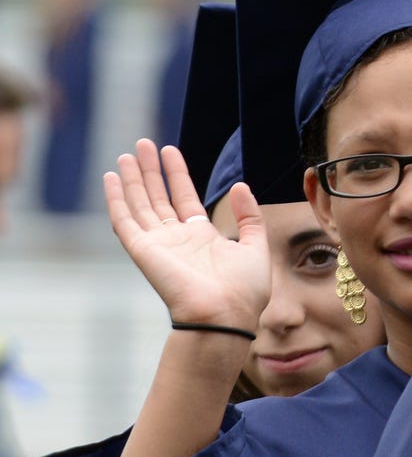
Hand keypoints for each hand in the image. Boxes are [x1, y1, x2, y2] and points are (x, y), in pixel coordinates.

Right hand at [104, 139, 269, 331]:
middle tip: (143, 143)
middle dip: (151, 170)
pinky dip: (116, 199)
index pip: (185, 198)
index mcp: (202, 238)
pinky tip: (111, 178)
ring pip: (140, 204)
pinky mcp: (143, 250)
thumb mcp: (256, 246)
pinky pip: (125, 220)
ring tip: (127, 153)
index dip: (177, 175)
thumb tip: (240, 185)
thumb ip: (249, 216)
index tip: (169, 151)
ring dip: (133, 179)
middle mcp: (177, 239)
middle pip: (159, 197)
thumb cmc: (244, 289)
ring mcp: (159, 244)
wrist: (225, 313)